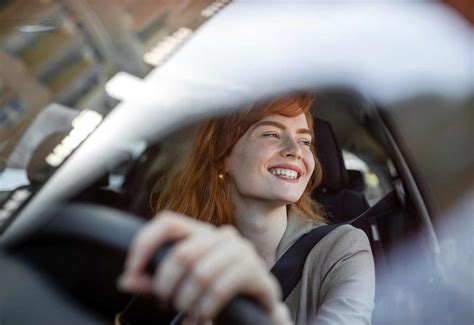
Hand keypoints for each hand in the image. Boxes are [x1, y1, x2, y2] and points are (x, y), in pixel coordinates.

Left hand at [118, 211, 290, 323]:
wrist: (256, 309)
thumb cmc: (216, 293)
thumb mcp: (181, 286)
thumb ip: (154, 282)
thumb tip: (126, 280)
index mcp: (200, 233)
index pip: (167, 222)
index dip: (145, 243)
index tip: (131, 271)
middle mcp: (221, 235)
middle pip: (181, 254)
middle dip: (166, 285)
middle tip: (166, 303)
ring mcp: (241, 250)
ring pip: (200, 273)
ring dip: (187, 301)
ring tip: (188, 313)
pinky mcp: (255, 271)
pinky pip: (220, 288)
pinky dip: (206, 307)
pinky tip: (205, 316)